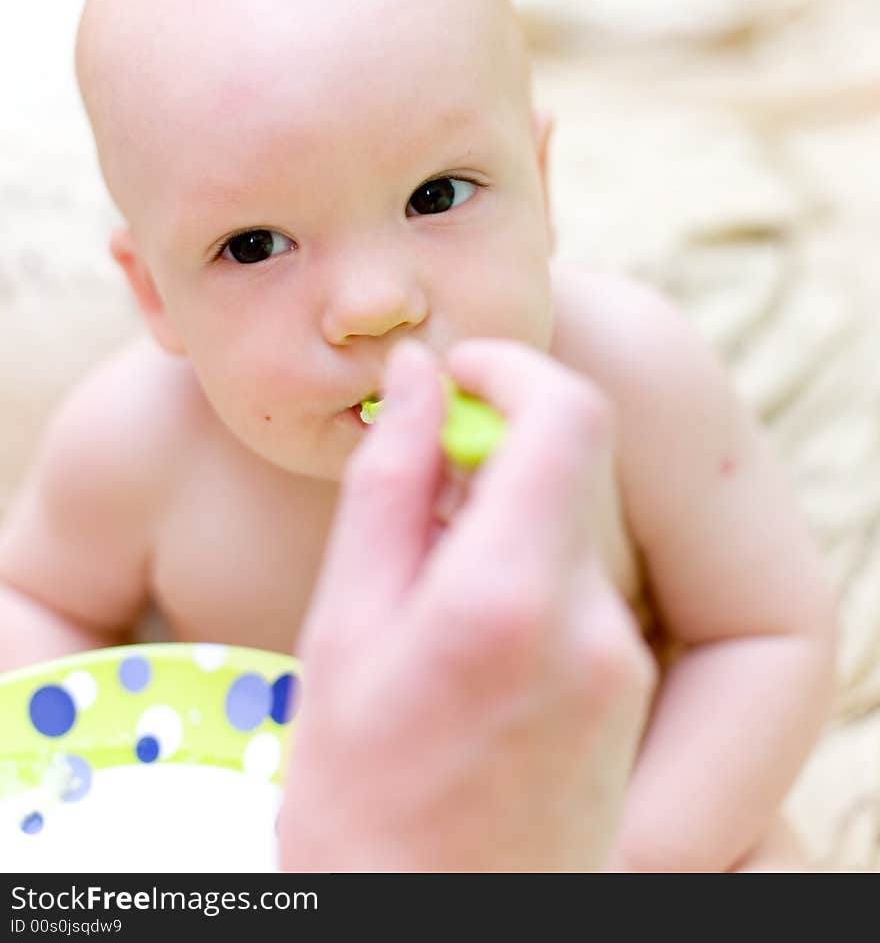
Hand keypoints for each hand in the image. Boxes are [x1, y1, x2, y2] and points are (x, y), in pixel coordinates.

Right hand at [278, 339, 654, 872]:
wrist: (430, 934)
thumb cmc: (357, 795)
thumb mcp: (345, 626)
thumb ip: (390, 483)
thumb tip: (419, 373)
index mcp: (511, 596)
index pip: (568, 414)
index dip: (514, 366)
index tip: (458, 371)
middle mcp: (593, 624)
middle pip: (575, 462)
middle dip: (501, 439)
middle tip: (424, 478)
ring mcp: (622, 664)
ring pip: (574, 523)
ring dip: (508, 511)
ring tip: (430, 581)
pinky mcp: (629, 691)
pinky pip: (585, 585)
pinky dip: (530, 567)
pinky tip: (469, 630)